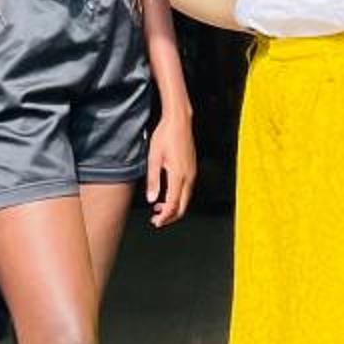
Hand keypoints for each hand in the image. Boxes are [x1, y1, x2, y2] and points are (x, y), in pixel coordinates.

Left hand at [147, 104, 194, 227]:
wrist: (179, 121)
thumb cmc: (166, 135)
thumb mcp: (154, 157)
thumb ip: (153, 180)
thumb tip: (151, 198)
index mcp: (178, 175)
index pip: (174, 204)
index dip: (165, 217)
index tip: (156, 222)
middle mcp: (189, 176)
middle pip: (183, 206)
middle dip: (170, 216)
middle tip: (156, 220)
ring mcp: (192, 173)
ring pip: (186, 199)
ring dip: (174, 207)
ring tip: (158, 208)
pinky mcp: (192, 169)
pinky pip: (187, 190)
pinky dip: (178, 197)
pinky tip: (167, 195)